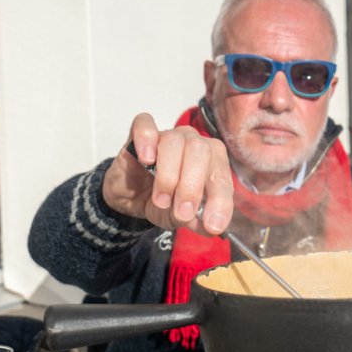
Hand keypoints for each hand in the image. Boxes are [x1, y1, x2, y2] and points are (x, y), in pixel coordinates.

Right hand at [102, 113, 232, 234]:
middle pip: (200, 152)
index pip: (220, 175)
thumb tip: (211, 225)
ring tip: (161, 200)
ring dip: (168, 176)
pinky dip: (146, 141)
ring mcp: (168, 135)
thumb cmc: (163, 202)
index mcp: (212, 163)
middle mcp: (194, 144)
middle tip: (182, 213)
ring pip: (174, 142)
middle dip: (192, 187)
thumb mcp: (180, 218)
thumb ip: (197, 221)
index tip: (213, 225)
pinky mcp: (140, 133)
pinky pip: (145, 125)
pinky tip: (146, 159)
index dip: (220, 200)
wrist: (131, 197)